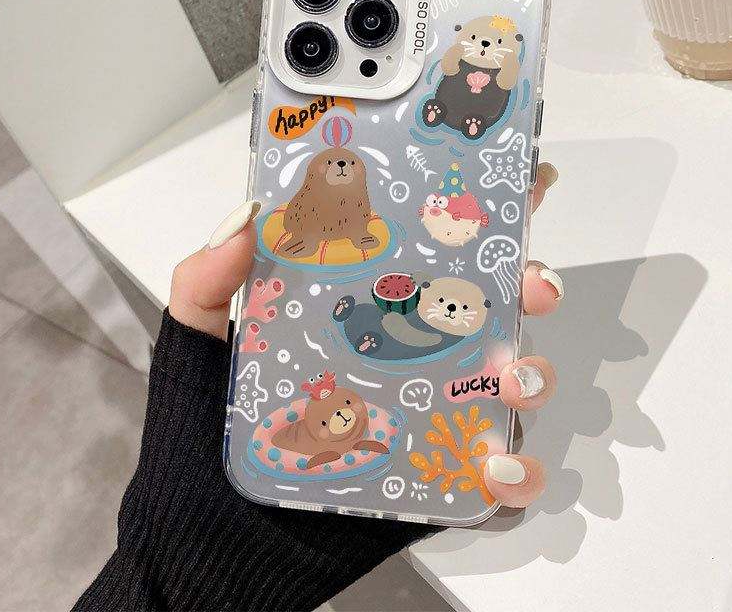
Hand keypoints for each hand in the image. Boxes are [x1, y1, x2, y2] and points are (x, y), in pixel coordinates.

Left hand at [169, 163, 560, 508]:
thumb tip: (248, 215)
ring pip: (511, 390)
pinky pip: (501, 482)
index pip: (430, 255)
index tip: (522, 186)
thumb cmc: (203, 438)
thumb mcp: (196, 347)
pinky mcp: (440, 486)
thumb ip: (206, 283)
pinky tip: (494, 468)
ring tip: (511, 381)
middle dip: (530, 288)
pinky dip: (518, 475)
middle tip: (532, 285)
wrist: (209, 545)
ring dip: (534, 377)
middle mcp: (410, 360)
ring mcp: (430, 421)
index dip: (482, 219)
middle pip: (493, 313)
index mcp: (366, 314)